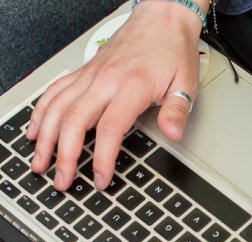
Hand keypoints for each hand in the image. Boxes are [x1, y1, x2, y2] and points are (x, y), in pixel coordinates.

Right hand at [26, 2, 202, 190]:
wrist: (161, 19)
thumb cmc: (172, 51)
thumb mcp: (186, 84)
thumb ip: (178, 111)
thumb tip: (173, 133)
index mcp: (130, 86)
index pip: (109, 128)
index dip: (101, 157)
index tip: (100, 179)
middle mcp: (104, 80)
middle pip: (74, 121)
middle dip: (64, 155)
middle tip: (62, 180)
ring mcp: (90, 75)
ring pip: (57, 107)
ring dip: (45, 137)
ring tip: (39, 162)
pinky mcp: (84, 72)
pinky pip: (55, 91)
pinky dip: (41, 112)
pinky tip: (34, 130)